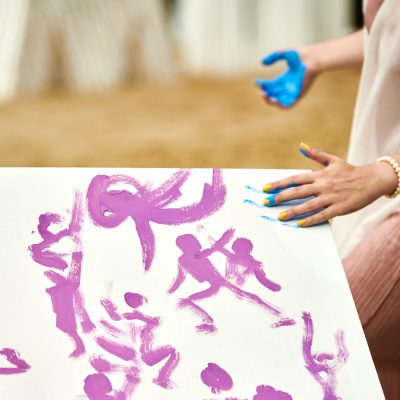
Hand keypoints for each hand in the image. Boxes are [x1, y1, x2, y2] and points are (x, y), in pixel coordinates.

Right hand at [255, 49, 315, 107]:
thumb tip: (261, 63)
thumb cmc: (301, 55)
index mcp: (284, 79)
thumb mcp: (284, 53)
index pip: (270, 85)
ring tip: (265, 96)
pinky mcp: (298, 96)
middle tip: (261, 91)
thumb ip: (273, 57)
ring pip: (278, 102)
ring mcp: (293, 92)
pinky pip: (288, 105)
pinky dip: (280, 105)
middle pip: (272, 94)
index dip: (262, 85)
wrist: (313, 59)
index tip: (256, 81)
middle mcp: (288, 87)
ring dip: (270, 101)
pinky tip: (273, 100)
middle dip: (265, 94)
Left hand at [262, 143, 397, 226]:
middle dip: (280, 197)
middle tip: (267, 202)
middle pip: (297, 192)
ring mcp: (331, 197)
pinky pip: (322, 215)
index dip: (279, 184)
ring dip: (292, 211)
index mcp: (319, 175)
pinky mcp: (339, 208)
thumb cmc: (350, 171)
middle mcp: (323, 185)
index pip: (294, 179)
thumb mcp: (333, 160)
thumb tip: (301, 146)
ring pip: (308, 205)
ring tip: (280, 216)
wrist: (373, 179)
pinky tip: (299, 224)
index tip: (266, 188)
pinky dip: (311, 220)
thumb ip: (315, 154)